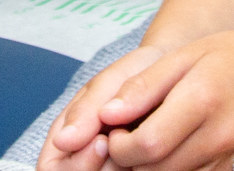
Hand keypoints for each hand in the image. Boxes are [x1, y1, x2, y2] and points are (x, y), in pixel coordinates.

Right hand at [38, 43, 171, 170]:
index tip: (103, 141)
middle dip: (105, 168)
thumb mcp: (112, 80)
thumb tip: (64, 141)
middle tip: (127, 142)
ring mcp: (114, 167)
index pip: (53, 169)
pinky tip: (159, 152)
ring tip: (144, 142)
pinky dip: (147, 168)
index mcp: (69, 135)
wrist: (180, 73)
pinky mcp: (140, 169)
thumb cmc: (141, 72)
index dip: (76, 165)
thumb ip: (87, 109)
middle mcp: (87, 158)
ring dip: (127, 169)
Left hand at [95, 23, 233, 170]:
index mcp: (202, 100)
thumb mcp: (182, 56)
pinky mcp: (228, 167)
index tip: (113, 127)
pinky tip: (164, 147)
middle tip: (123, 135)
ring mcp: (226, 156)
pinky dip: (168, 169)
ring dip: (146, 167)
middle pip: (155, 170)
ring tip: (143, 138)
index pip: (147, 144)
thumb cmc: (228, 55)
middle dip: (127, 159)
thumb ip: (144, 86)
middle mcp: (217, 135)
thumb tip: (107, 114)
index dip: (119, 144)